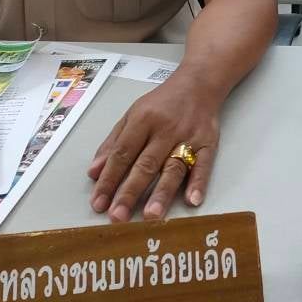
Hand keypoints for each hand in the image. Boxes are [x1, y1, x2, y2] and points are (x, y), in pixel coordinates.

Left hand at [87, 83, 221, 220]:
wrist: (198, 84)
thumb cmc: (161, 103)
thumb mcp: (131, 115)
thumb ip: (113, 143)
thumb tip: (94, 173)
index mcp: (143, 120)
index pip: (122, 154)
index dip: (109, 179)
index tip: (98, 203)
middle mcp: (165, 130)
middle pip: (145, 164)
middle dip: (130, 192)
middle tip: (117, 217)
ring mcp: (188, 137)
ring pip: (173, 168)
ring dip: (162, 193)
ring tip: (150, 216)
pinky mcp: (208, 143)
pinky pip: (204, 165)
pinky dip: (198, 182)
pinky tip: (193, 200)